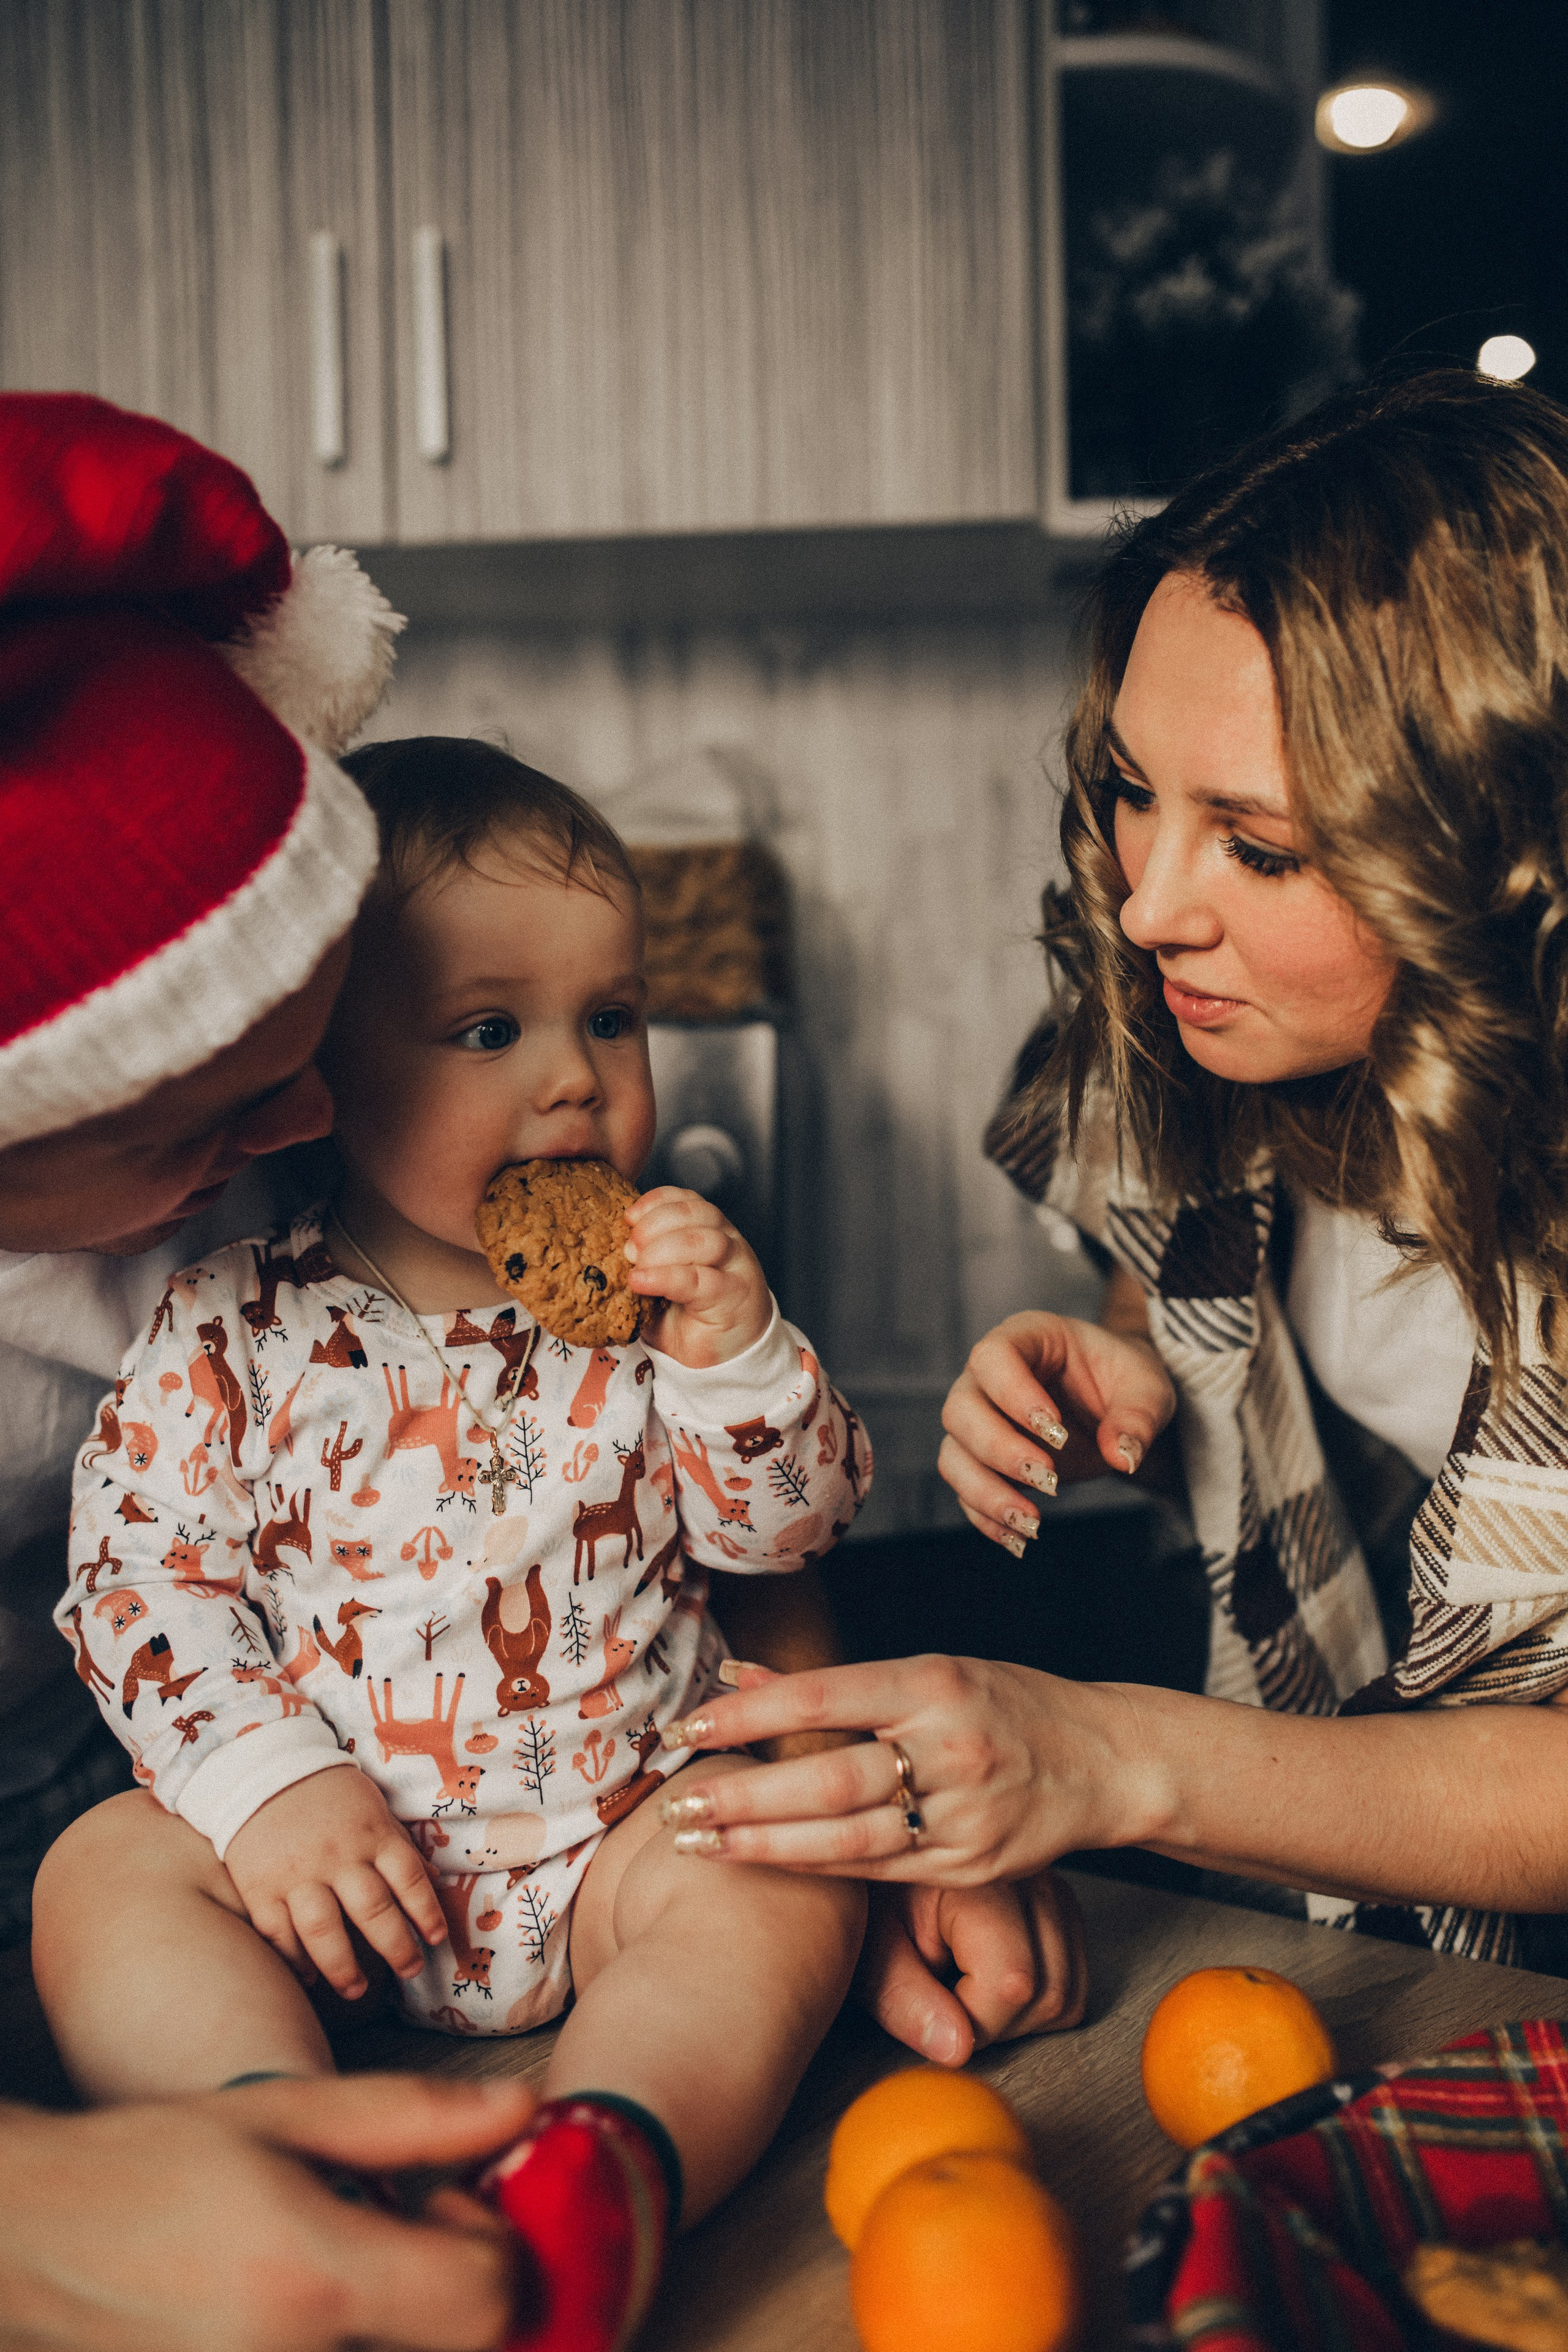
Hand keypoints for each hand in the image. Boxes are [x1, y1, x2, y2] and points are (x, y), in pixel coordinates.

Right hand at [0, 2072, 534, 2351]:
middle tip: (404, 2222)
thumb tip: (523, 2109)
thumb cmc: (155, 2163)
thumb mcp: (287, 2114)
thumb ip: (412, 2119)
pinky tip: (306, 2288)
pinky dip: (351, 2331)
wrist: (37, 2234)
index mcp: (320, 2278)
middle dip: (453, 2281)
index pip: (486, 2301)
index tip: (448, 2203)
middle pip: (453, 2343)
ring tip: (344, 2250)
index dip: (493, 2248)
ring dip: (403, 2310)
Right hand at [225, 1768, 447, 1998]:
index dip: (426, 1913)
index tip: (435, 1939)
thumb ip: (399, 1847)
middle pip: (372, 1910)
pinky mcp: (260, 1887)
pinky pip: (278, 1933)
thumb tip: (437, 1880)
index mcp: (371, 1834)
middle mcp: (336, 1857)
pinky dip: (293, 1960)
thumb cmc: (328, 1794)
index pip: (408, 1879)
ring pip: (324, 1931)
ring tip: (356, 1990)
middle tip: (409, 1970)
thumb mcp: (373, 1809)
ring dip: (343, 1969)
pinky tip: (309, 1976)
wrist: (262, 1771)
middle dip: (396, 1948)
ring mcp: (296, 1874)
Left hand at [624, 1186, 770, 1368]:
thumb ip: (644, 1260)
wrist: (723, 1359)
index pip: (688, 1200)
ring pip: (705, 1241)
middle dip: (656, 1224)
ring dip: (662, 1249)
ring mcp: (736, 1268)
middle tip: (629, 1249)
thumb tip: (608, 1244)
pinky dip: (666, 1277)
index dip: (657, 1202)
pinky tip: (642, 1282)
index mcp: (710, 1231)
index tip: (629, 1216)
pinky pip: (701, 1280)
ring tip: (637, 1267)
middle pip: (698, 1214)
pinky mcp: (735, 1297)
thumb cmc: (688, 1318)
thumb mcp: (660, 1281)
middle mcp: (728, 1243)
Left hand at [662, 1654, 1153, 1882]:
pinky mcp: (970, 1865)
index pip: (823, 1698)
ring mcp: (963, 1812)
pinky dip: (815, 1868)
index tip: (687, 1729)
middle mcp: (949, 1748)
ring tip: (699, 1844)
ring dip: (762, 1843)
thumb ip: (831, 1687)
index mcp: (934, 1684)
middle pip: (826, 1779)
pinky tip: (764, 1864)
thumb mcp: (929, 1673)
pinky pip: (877, 1870)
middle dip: (742, 1795)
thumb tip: (734, 1673)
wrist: (1105, 1760)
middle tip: (675, 1807)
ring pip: (845, 1836)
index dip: (749, 1716)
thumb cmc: (1004, 1705)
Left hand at [858, 1875, 1087, 2065]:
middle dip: (997, 2023)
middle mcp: (1026, 1878)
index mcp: (975, 1882)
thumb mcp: (870, 1953)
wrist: (876, 1860)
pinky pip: (1073, 1977)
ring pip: (1067, 1991)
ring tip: (966, 1990)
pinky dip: (1038, 1997)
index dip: (972, 2020)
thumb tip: (958, 2049)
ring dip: (1020, 2014)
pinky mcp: (1058, 1902)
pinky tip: (990, 1981)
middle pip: (1049, 1992)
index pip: (1011, 1982)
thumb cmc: (867, 1905)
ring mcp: (1049, 1887)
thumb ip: (906, 2001)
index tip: (934, 2012)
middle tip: (945, 2003)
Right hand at [939, 1310, 1174, 1552]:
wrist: (1119, 1402)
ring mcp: (981, 1419)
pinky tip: (1020, 1540)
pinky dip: (987, 1517)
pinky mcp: (984, 1460)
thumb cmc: (1128, 1380)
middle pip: (960, 1409)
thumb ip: (1138, 1416)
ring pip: (953, 1454)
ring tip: (1033, 1522)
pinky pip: (965, 1490)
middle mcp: (989, 1378)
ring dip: (986, 1492)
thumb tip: (1122, 1456)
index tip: (1056, 1431)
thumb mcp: (1148, 1388)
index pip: (993, 1356)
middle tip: (1050, 1479)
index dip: (1013, 1394)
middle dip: (999, 1450)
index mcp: (1027, 1339)